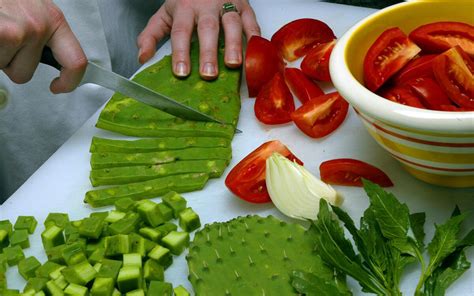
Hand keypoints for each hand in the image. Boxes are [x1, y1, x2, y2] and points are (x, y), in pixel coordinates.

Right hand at [0, 0, 85, 92]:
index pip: (76, 61)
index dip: (69, 81)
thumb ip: (44, 34)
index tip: (58, 87)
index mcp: (53, 19)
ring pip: (4, 67)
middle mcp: (38, 25)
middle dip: (10, 63)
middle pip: (25, 73)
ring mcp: (16, 31)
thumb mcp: (31, 8)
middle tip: (3, 38)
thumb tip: (54, 61)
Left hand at [137, 0, 259, 79]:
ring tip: (233, 65)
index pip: (180, 31)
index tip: (181, 72)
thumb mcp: (165, 14)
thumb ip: (151, 34)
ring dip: (234, 44)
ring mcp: (227, 4)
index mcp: (184, 7)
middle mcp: (206, 5)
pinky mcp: (245, 6)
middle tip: (208, 74)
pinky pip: (251, 21)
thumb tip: (143, 57)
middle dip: (208, 52)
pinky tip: (254, 52)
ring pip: (232, 23)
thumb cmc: (186, 0)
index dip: (180, 52)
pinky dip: (254, 37)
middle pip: (207, 28)